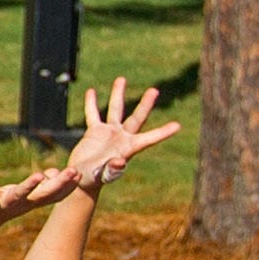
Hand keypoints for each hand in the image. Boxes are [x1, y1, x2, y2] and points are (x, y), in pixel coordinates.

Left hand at [0, 160, 81, 231]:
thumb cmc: (4, 203)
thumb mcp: (25, 195)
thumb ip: (40, 185)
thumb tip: (54, 172)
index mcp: (32, 201)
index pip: (54, 194)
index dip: (68, 185)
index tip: (82, 173)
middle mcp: (22, 203)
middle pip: (43, 193)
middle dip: (59, 183)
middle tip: (74, 171)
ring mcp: (4, 203)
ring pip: (19, 194)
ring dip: (29, 185)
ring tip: (40, 175)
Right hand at [57, 75, 180, 194]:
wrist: (82, 180)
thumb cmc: (94, 180)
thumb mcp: (103, 176)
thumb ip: (112, 169)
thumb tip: (120, 161)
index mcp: (128, 149)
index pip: (149, 139)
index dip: (163, 132)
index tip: (177, 126)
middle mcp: (122, 138)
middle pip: (136, 118)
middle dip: (145, 104)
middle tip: (154, 90)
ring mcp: (109, 133)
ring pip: (115, 110)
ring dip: (118, 94)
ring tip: (121, 79)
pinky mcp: (94, 132)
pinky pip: (93, 115)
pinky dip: (92, 103)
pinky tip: (92, 91)